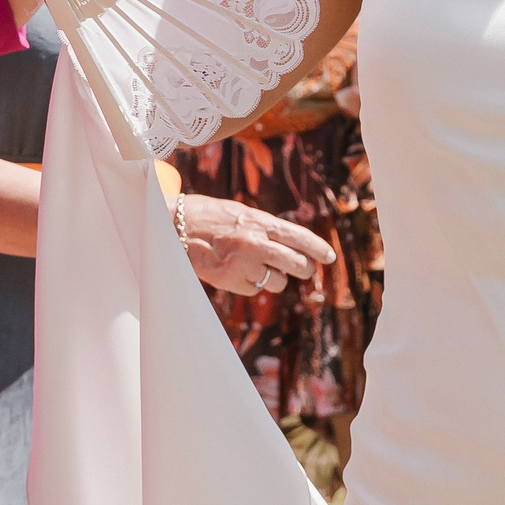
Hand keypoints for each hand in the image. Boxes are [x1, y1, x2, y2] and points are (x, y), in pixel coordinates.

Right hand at [178, 193, 336, 295]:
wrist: (174, 225)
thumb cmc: (208, 216)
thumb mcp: (241, 214)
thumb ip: (264, 228)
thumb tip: (290, 246)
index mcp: (260, 222)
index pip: (299, 237)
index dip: (318, 249)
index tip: (329, 257)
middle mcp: (256, 243)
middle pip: (297, 265)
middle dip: (302, 269)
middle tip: (301, 269)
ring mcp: (244, 264)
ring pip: (277, 283)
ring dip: (272, 278)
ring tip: (254, 265)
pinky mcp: (231, 281)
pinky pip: (253, 289)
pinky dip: (248, 283)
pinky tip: (233, 270)